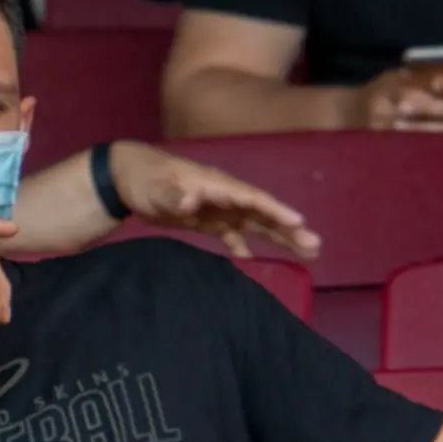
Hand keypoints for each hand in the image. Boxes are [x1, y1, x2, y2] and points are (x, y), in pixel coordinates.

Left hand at [114, 143, 321, 258]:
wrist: (128, 178)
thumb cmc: (144, 179)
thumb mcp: (156, 188)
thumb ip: (174, 195)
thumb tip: (192, 201)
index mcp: (217, 185)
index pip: (252, 198)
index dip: (275, 210)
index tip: (298, 221)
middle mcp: (224, 196)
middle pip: (262, 213)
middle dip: (289, 229)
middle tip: (315, 246)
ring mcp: (218, 208)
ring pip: (255, 224)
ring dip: (279, 238)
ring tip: (307, 254)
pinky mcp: (207, 220)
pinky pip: (232, 235)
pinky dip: (243, 248)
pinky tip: (254, 263)